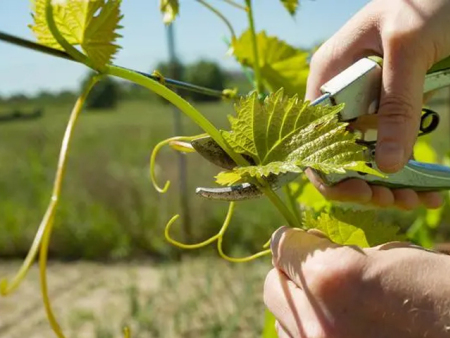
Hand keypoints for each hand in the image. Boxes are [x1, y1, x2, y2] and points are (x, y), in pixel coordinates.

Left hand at [264, 227, 449, 337]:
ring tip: (328, 301)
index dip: (295, 239)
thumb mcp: (388, 256)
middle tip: (317, 269)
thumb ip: (339, 254)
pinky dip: (308, 329)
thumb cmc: (438, 290)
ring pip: (281, 320)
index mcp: (331, 280)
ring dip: (298, 304)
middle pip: (273, 285)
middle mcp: (317, 322)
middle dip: (290, 272)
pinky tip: (336, 323)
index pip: (283, 246)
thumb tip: (312, 250)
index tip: (307, 240)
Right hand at [306, 0, 449, 208]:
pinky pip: (389, 146)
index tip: (360, 191)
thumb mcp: (407, 47)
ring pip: (365, 155)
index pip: (311, 134)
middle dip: (362, 183)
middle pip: (337, 151)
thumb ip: (396, 104)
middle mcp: (340, 93)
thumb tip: (386, 165)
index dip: (327, 169)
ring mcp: (366, 103)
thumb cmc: (425, 2)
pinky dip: (406, 172)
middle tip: (395, 201)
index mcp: (328, 74)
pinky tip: (426, 189)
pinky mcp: (390, 108)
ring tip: (416, 199)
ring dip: (387, 185)